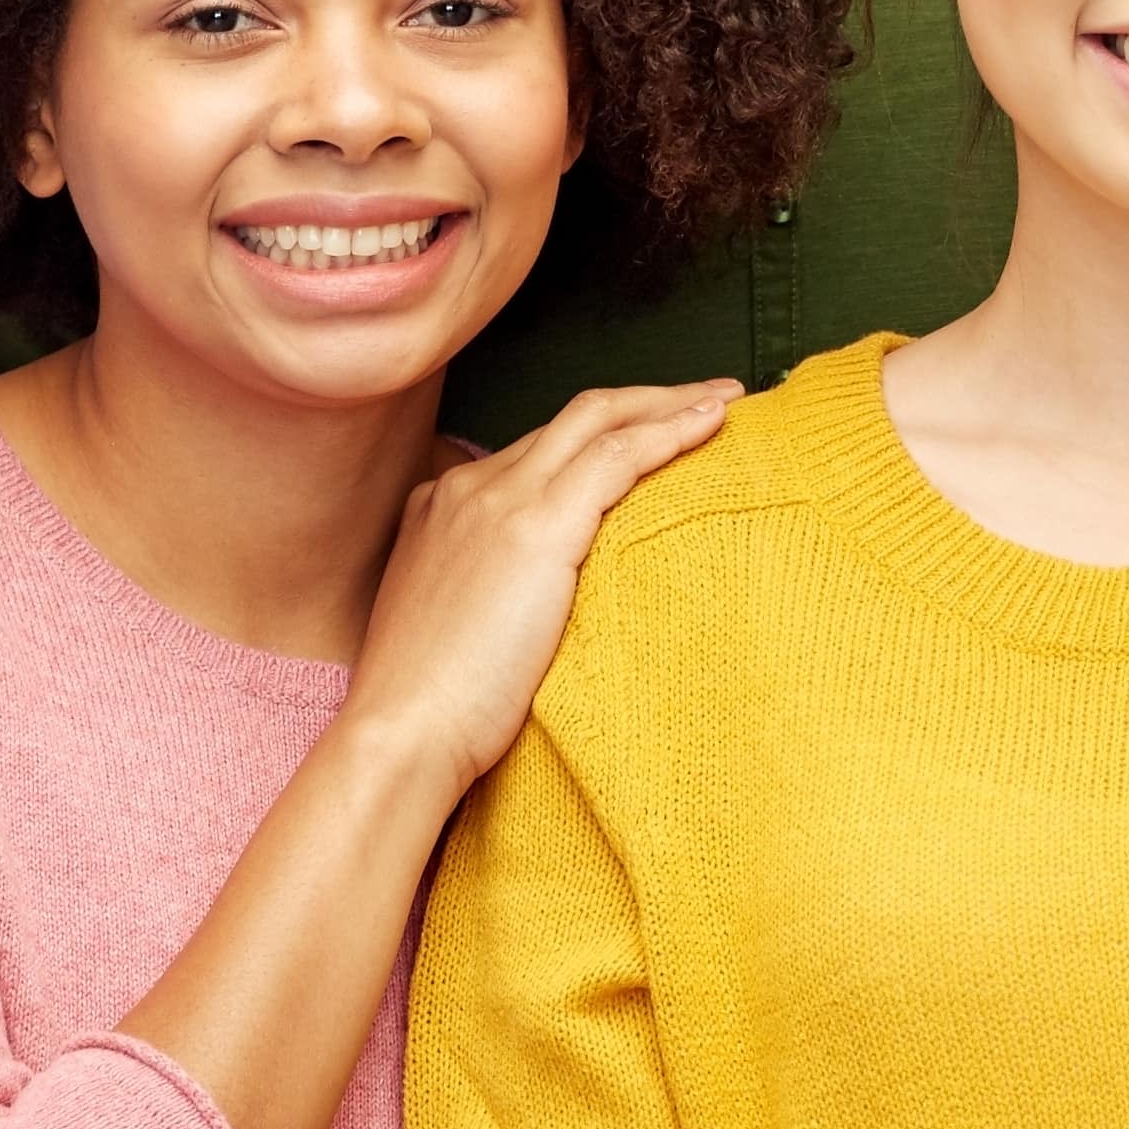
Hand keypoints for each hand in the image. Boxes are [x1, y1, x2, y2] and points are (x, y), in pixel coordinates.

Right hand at [329, 379, 737, 787]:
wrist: (402, 731)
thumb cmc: (432, 708)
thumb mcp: (457, 629)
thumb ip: (493, 595)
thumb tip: (544, 607)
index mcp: (442, 506)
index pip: (538, 450)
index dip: (601, 436)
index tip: (649, 437)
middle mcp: (467, 487)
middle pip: (572, 417)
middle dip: (645, 399)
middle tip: (710, 397)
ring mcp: (498, 499)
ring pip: (598, 420)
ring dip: (668, 404)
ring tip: (725, 401)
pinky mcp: (536, 526)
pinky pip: (618, 456)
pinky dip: (670, 431)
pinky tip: (714, 425)